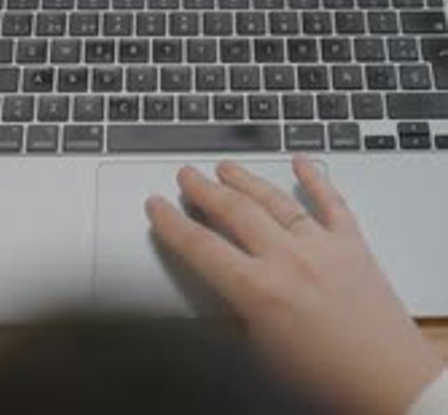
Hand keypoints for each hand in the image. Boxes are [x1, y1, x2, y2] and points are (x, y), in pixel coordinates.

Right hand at [146, 157, 443, 414]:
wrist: (390, 384)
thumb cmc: (329, 381)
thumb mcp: (265, 351)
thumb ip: (241, 312)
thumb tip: (227, 288)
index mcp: (259, 291)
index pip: (201, 248)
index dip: (172, 224)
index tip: (156, 205)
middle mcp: (288, 259)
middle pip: (235, 212)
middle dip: (204, 190)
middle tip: (186, 174)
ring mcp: (321, 245)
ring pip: (275, 200)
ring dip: (246, 180)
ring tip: (225, 166)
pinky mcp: (352, 243)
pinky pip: (331, 201)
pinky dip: (315, 179)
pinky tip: (301, 161)